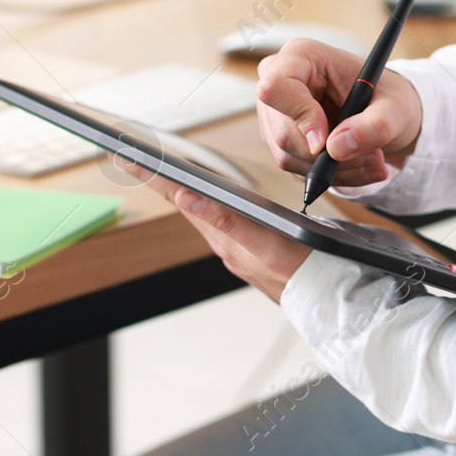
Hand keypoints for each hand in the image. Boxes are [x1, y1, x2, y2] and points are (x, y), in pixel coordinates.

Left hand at [145, 172, 307, 301]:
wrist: (326, 298)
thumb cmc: (301, 271)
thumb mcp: (262, 243)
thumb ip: (225, 220)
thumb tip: (186, 196)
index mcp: (223, 236)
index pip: (180, 197)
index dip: (155, 176)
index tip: (129, 158)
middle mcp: (224, 242)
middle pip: (184, 203)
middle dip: (157, 179)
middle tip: (129, 159)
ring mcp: (235, 248)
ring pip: (199, 212)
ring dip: (177, 191)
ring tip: (156, 173)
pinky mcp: (248, 253)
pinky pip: (218, 224)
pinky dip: (204, 207)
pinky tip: (201, 201)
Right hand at [255, 39, 422, 189]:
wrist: (386, 113)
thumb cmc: (388, 98)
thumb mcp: (395, 108)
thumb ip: (373, 126)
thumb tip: (337, 148)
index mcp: (303, 56)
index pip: (276, 86)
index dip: (300, 116)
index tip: (328, 141)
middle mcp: (281, 81)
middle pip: (282, 132)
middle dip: (328, 156)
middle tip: (371, 157)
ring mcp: (277, 113)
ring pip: (288, 155)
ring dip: (334, 170)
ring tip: (371, 161)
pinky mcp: (281, 138)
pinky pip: (296, 167)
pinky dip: (330, 174)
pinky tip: (355, 164)